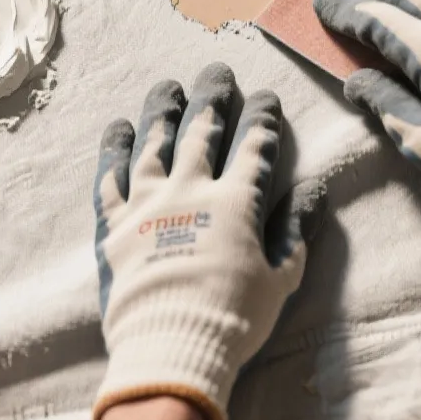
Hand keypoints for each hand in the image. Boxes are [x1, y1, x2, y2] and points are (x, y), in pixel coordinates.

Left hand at [92, 63, 320, 419]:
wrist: (171, 347)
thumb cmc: (233, 320)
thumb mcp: (280, 281)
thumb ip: (294, 235)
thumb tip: (310, 196)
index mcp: (235, 204)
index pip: (254, 148)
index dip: (262, 119)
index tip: (266, 98)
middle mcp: (190, 191)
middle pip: (201, 132)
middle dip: (212, 98)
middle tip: (217, 72)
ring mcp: (147, 204)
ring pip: (153, 144)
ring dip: (162, 112)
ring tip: (167, 88)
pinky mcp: (114, 225)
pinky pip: (111, 179)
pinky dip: (114, 151)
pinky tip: (118, 129)